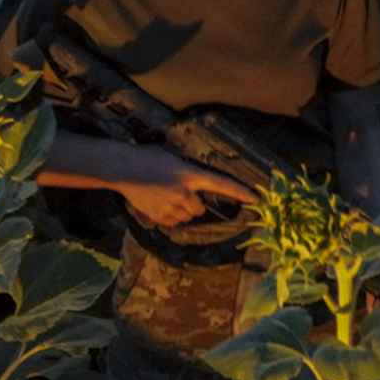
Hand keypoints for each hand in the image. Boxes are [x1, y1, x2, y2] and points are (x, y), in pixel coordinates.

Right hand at [115, 159, 254, 228]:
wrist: (123, 168)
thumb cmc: (148, 157)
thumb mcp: (173, 158)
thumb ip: (188, 173)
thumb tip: (195, 183)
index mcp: (190, 174)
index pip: (222, 184)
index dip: (240, 192)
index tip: (255, 199)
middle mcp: (184, 193)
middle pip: (200, 208)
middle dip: (193, 203)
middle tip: (179, 192)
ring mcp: (172, 206)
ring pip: (187, 217)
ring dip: (181, 210)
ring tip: (165, 196)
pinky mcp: (160, 216)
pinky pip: (173, 222)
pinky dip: (169, 216)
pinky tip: (158, 203)